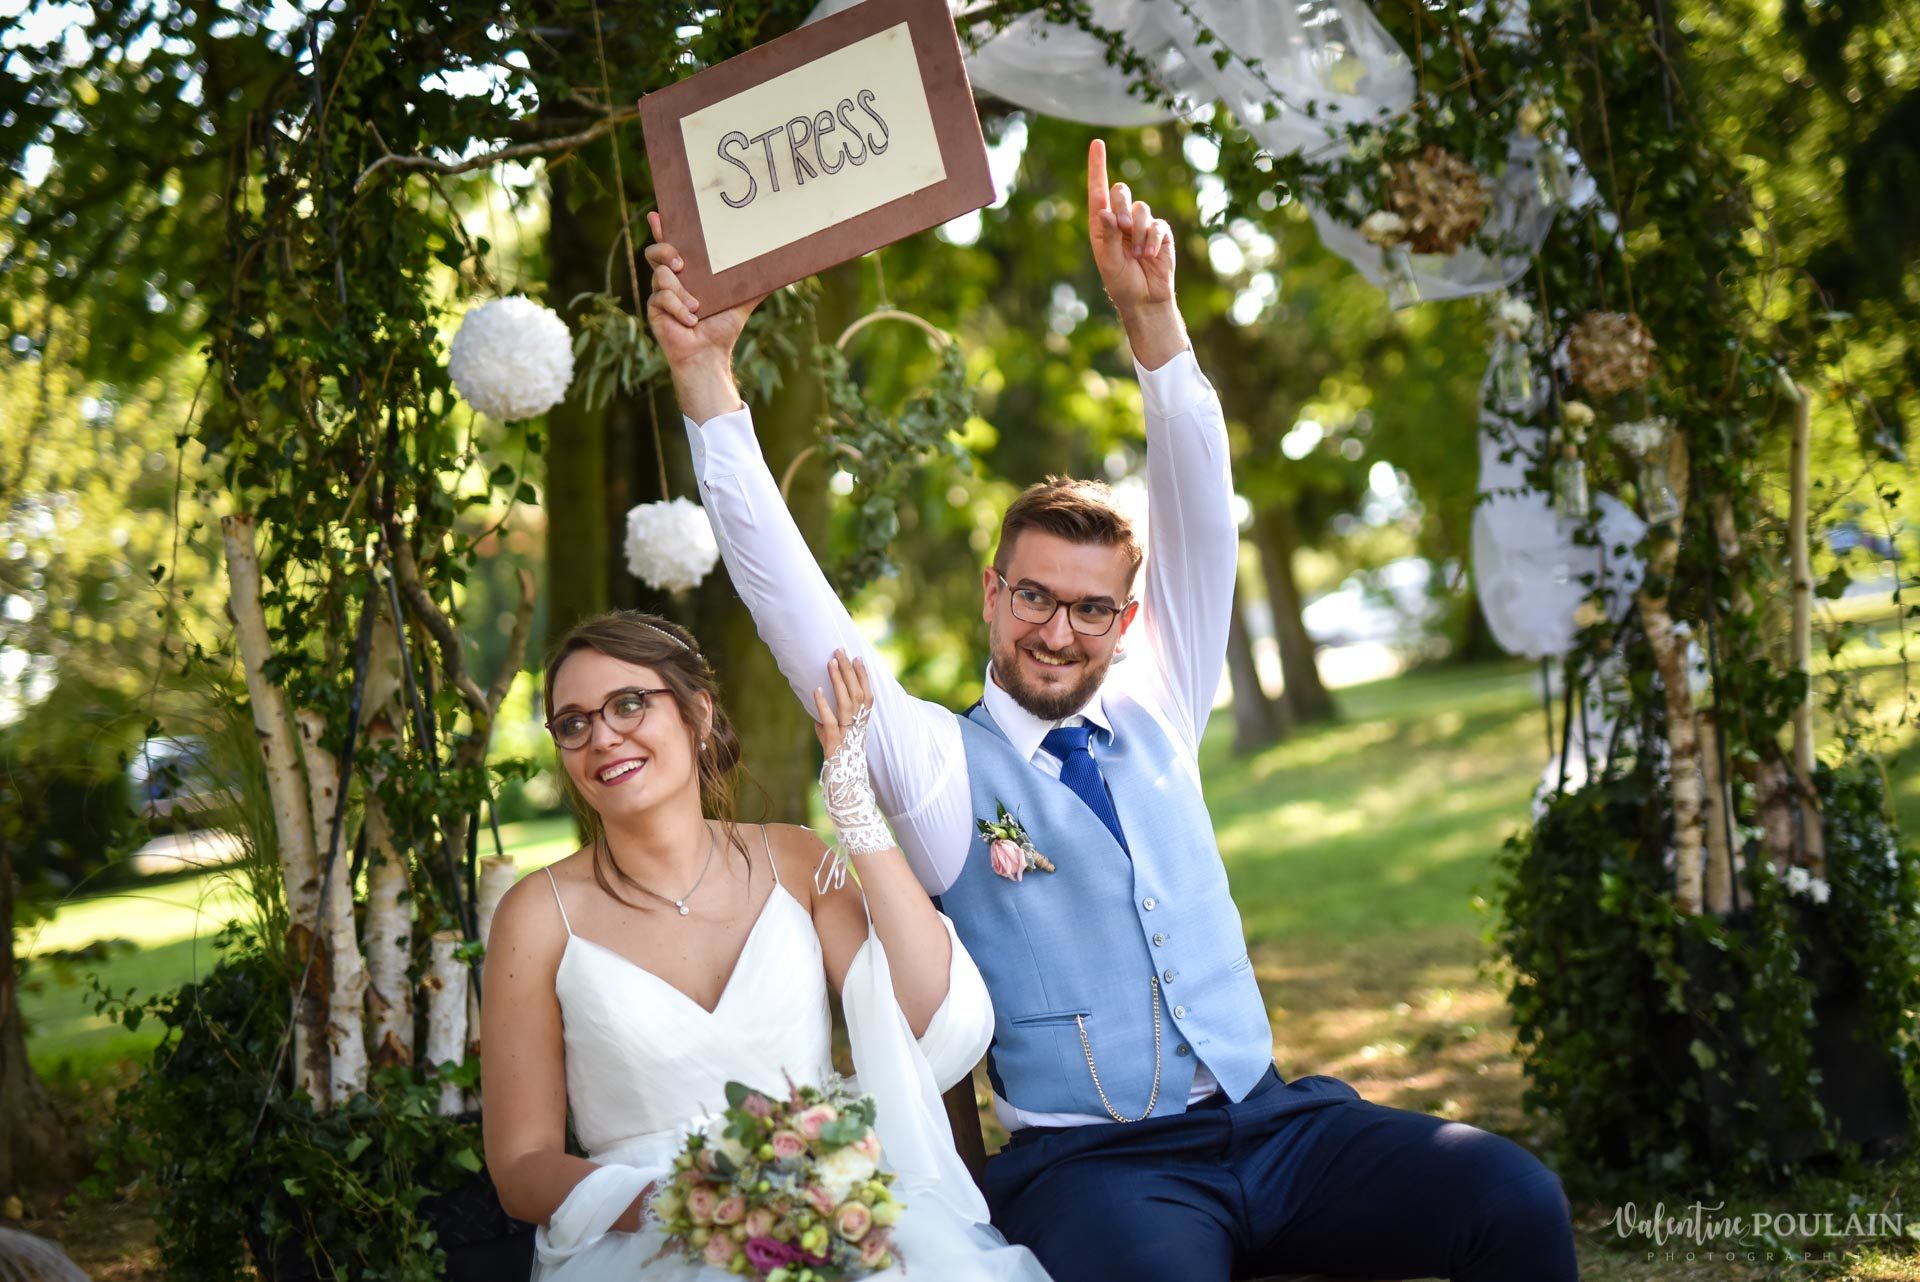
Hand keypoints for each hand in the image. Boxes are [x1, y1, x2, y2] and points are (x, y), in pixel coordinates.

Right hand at [643, 210, 767, 420]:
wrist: (710, 353)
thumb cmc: (723, 327)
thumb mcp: (742, 299)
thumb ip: (756, 283)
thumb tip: (784, 268)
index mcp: (688, 272)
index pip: (672, 245)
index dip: (662, 229)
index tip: (657, 214)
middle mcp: (671, 280)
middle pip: (655, 253)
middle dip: (665, 251)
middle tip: (682, 263)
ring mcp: (660, 293)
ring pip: (661, 276)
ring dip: (682, 293)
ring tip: (698, 308)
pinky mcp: (654, 309)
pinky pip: (661, 298)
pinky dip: (678, 308)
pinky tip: (690, 321)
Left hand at [811, 650, 872, 758]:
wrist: (846, 790)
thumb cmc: (840, 766)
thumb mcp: (834, 744)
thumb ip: (828, 730)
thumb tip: (817, 720)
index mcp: (861, 725)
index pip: (867, 695)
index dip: (864, 676)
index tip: (858, 658)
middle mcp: (857, 726)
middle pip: (857, 693)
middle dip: (848, 670)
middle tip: (840, 650)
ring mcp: (847, 734)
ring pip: (846, 702)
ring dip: (838, 680)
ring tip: (830, 662)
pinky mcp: (835, 743)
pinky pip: (830, 720)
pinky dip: (823, 704)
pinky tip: (817, 689)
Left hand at [1087, 138, 1176, 316]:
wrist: (1145, 299)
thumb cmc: (1121, 282)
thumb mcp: (1108, 261)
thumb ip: (1106, 236)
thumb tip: (1104, 212)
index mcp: (1102, 224)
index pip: (1098, 191)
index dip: (1097, 166)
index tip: (1097, 143)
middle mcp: (1120, 220)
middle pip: (1121, 192)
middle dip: (1122, 207)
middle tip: (1124, 229)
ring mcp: (1142, 225)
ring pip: (1141, 208)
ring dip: (1139, 231)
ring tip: (1138, 254)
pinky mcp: (1161, 233)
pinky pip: (1158, 224)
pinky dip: (1153, 239)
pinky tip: (1149, 255)